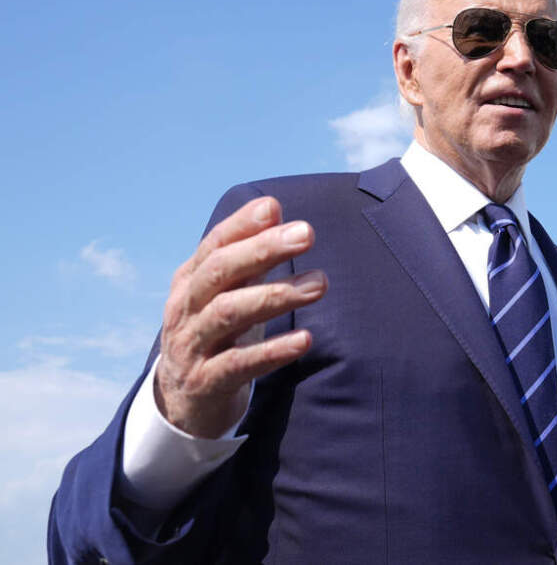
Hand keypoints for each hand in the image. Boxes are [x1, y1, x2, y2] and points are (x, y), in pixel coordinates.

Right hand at [155, 197, 327, 437]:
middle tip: (306, 234)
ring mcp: (192, 347)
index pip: (214, 246)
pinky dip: (272, 351)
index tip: (274, 208)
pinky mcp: (205, 383)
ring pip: (228, 314)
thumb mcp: (226, 294)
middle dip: (262, 250)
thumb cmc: (216, 336)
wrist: (181, 404)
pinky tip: (305, 340)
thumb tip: (275, 210)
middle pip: (220, 272)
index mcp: (190, 282)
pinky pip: (239, 365)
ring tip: (319, 283)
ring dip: (276, 295)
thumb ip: (248, 257)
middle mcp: (185, 310)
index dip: (242, 226)